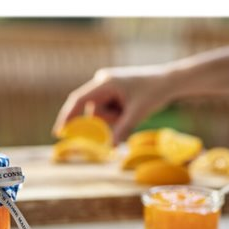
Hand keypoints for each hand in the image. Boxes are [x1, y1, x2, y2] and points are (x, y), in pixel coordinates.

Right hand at [52, 65, 175, 144]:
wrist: (168, 81)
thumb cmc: (154, 92)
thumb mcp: (138, 113)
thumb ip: (122, 129)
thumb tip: (110, 147)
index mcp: (106, 83)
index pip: (79, 100)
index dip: (68, 116)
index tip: (59, 132)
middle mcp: (101, 82)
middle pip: (92, 111)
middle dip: (104, 122)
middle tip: (121, 121)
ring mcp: (105, 86)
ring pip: (99, 113)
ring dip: (113, 119)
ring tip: (131, 112)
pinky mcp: (110, 92)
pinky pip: (105, 111)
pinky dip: (115, 116)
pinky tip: (128, 110)